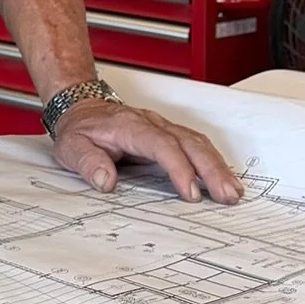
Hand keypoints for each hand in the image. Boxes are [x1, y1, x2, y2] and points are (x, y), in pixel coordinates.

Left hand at [51, 99, 242, 204]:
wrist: (81, 109)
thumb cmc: (80, 130)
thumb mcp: (72, 148)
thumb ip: (88, 163)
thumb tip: (106, 181)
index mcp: (130, 126)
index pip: (161, 145)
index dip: (179, 167)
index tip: (190, 191)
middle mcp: (152, 123)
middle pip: (189, 142)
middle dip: (211, 169)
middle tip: (226, 195)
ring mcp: (163, 127)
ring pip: (197, 142)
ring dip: (218, 167)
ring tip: (232, 192)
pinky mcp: (169, 134)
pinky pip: (196, 145)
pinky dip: (213, 161)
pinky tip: (224, 178)